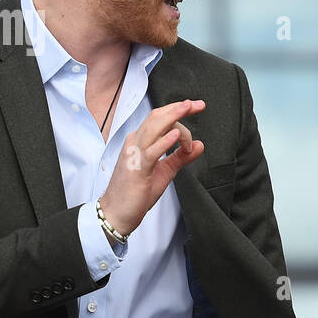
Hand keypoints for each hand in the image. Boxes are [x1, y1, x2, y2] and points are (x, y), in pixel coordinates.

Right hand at [99, 99, 205, 235]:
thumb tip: (200, 145)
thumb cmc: (136, 192)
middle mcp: (135, 143)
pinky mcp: (137, 168)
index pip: (159, 119)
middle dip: (178, 108)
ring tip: (188, 108)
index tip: (196, 106)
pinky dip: (164, 141)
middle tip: (198, 104)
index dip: (177, 110)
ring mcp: (134, 154)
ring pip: (153, 128)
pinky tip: (177, 136)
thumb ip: (181, 157)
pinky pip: (151, 151)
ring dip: (172, 117)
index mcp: (140, 141)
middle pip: (157, 118)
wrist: (118, 212)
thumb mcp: (165, 171)